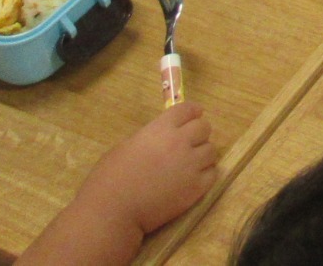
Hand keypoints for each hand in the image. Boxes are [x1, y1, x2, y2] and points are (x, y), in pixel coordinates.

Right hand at [76, 102, 216, 236]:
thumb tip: (162, 138)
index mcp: (161, 129)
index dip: (191, 113)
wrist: (112, 212)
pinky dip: (205, 175)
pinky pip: (212, 173)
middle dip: (197, 134)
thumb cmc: (110, 178)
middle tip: (188, 144)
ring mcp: (191, 165)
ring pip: (211, 150)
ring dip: (202, 155)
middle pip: (204, 127)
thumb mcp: (126, 146)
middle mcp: (180, 142)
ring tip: (189, 165)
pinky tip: (191, 180)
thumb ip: (150, 137)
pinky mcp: (196, 188)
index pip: (188, 109)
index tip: (191, 117)